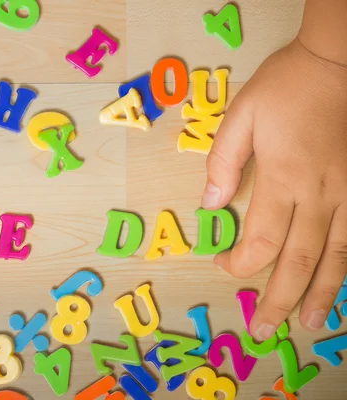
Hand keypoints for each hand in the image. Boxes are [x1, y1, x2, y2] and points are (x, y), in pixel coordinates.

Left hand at [203, 39, 346, 338]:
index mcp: (284, 179)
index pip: (261, 241)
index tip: (222, 265)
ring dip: (321, 295)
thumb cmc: (284, 88)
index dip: (240, 263)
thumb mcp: (240, 116)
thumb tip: (210, 205)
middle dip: (278, 300)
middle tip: (264, 331)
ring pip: (337, 258)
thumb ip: (223, 163)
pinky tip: (342, 284)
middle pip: (299, 262)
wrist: (337, 63)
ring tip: (309, 325)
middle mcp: (321, 195)